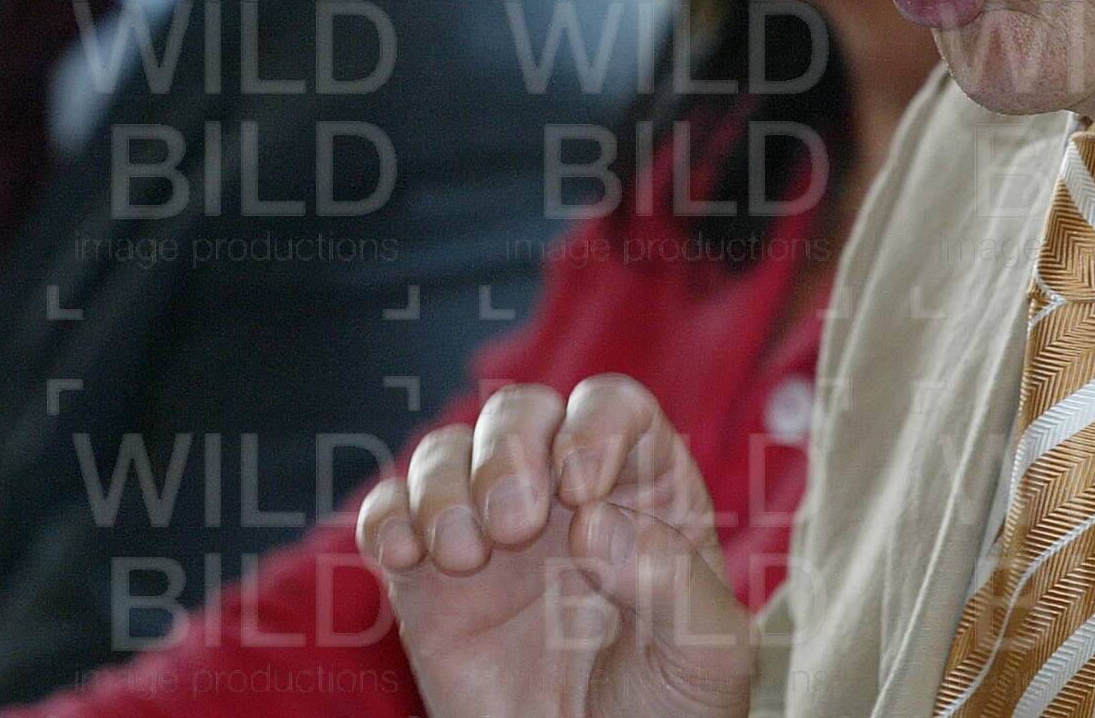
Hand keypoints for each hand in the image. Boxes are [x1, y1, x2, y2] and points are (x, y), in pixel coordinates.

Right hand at [357, 374, 754, 717]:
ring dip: (443, 486)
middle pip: (522, 411)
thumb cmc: (667, 713)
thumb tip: (593, 522)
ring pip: (448, 450)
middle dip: (508, 449)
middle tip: (514, 526)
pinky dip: (387, 517)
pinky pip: (389, 512)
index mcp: (643, 493)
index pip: (613, 408)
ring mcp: (491, 531)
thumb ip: (672, 583)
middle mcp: (563, 496)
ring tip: (462, 557)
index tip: (579, 488)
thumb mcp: (706, 656)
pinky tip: (407, 558)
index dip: (592, 426)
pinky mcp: (428, 579)